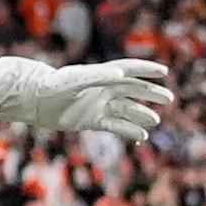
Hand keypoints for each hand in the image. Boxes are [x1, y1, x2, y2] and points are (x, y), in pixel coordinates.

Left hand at [35, 59, 173, 140]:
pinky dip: (129, 130)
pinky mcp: (93, 120)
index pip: (129, 70)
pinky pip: (116, 125)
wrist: (36, 103)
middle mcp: (103, 89)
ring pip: (127, 110)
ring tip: (155, 121)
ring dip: (141, 115)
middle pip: (133, 90)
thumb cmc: (55, 85)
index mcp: (101, 75)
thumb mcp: (76, 78)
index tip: (164, 72)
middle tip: (169, 99)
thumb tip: (122, 75)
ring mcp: (99, 105)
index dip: (146, 70)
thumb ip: (99, 75)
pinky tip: (141, 136)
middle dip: (151, 94)